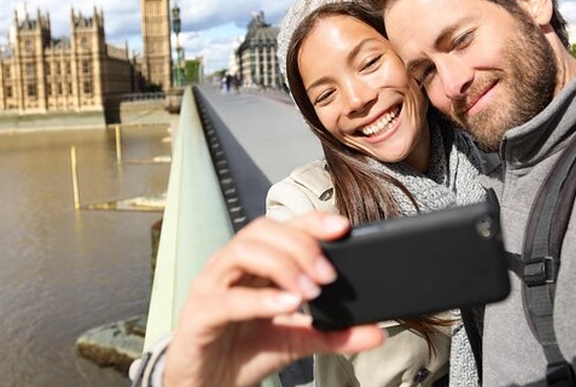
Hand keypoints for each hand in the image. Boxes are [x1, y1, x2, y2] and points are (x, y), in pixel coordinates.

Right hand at [163, 212, 384, 386]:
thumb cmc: (244, 353)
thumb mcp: (296, 341)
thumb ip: (333, 334)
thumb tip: (376, 332)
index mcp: (253, 264)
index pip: (282, 228)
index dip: (311, 221)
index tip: (343, 228)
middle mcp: (230, 267)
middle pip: (262, 231)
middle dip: (300, 245)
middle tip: (329, 275)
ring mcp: (210, 287)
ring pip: (242, 252)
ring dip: (282, 265)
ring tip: (310, 290)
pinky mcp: (199, 316)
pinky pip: (227, 299)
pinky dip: (261, 300)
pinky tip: (288, 305)